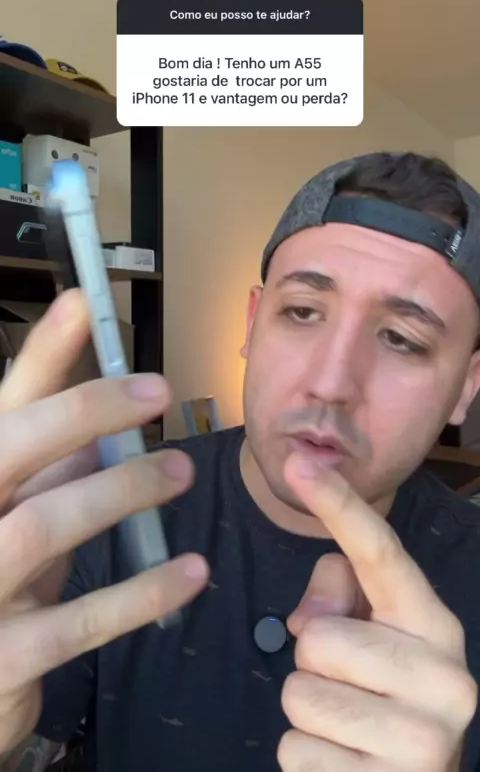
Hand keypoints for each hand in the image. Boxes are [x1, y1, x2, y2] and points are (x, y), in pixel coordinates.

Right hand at [0, 289, 207, 753]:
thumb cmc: (0, 590)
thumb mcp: (22, 522)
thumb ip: (53, 478)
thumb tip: (107, 424)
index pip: (4, 409)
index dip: (41, 355)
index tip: (82, 303)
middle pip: (11, 447)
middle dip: (84, 410)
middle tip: (157, 391)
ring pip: (43, 524)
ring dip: (119, 490)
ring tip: (178, 471)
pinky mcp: (3, 657)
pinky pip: (79, 620)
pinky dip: (141, 591)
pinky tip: (192, 571)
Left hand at [279, 455, 476, 770]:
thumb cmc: (383, 702)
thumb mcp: (370, 640)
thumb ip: (340, 598)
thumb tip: (310, 619)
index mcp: (436, 626)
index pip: (380, 554)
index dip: (338, 503)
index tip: (301, 463)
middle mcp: (446, 678)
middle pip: (319, 637)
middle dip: (313, 663)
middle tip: (347, 689)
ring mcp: (424, 739)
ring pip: (300, 693)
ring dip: (306, 712)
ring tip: (347, 728)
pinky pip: (295, 750)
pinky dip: (305, 759)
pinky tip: (345, 766)